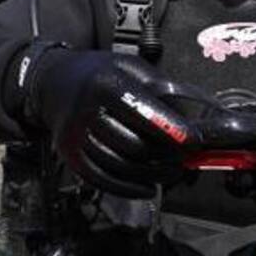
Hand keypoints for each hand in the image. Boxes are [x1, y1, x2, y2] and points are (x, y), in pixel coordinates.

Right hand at [15, 47, 196, 197]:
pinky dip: (130, 189)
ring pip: (122, 167)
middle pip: (136, 146)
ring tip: (171, 169)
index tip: (195, 141)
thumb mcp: (133, 67)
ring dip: (154, 175)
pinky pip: (104, 181)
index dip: (175, 132)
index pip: (145, 114)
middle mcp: (87, 112)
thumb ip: (165, 88)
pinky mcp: (71, 157)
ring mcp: (76, 138)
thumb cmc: (100, 73)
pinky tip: (148, 186)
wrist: (54, 83)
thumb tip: (202, 112)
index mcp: (106, 84)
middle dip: (168, 156)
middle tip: (186, 156)